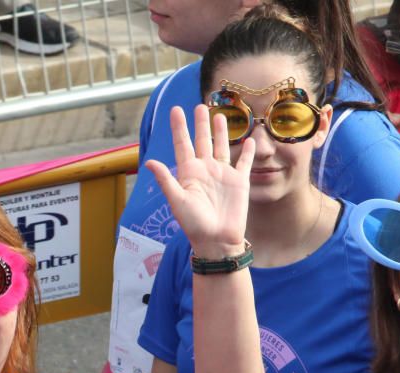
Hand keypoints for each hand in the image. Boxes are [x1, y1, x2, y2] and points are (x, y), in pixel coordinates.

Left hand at [145, 105, 253, 258]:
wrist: (217, 239)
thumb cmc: (194, 224)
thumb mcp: (177, 201)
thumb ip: (166, 180)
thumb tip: (149, 162)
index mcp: (188, 173)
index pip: (183, 144)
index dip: (179, 128)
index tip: (175, 110)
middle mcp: (205, 170)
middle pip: (202, 141)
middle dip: (200, 124)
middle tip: (199, 105)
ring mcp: (223, 174)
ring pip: (222, 146)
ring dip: (221, 131)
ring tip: (219, 115)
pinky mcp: (240, 181)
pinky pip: (244, 162)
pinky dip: (247, 151)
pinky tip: (249, 138)